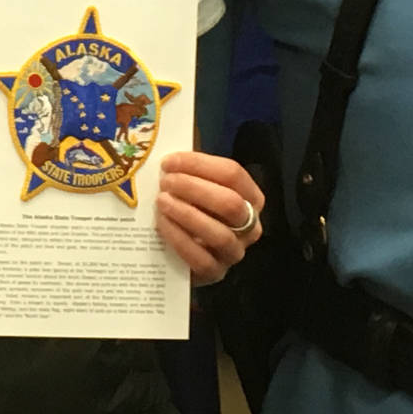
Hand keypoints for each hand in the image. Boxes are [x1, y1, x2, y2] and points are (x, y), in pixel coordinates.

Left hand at [155, 151, 264, 285]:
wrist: (183, 252)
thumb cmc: (192, 207)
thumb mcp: (195, 185)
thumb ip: (189, 166)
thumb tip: (170, 140)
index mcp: (250, 197)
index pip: (233, 174)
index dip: (200, 165)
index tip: (169, 161)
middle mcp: (250, 226)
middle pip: (230, 203)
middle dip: (195, 188)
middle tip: (165, 181)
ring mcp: (234, 251)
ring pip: (219, 233)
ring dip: (187, 214)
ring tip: (162, 201)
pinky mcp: (215, 273)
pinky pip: (201, 259)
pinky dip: (180, 239)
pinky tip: (161, 224)